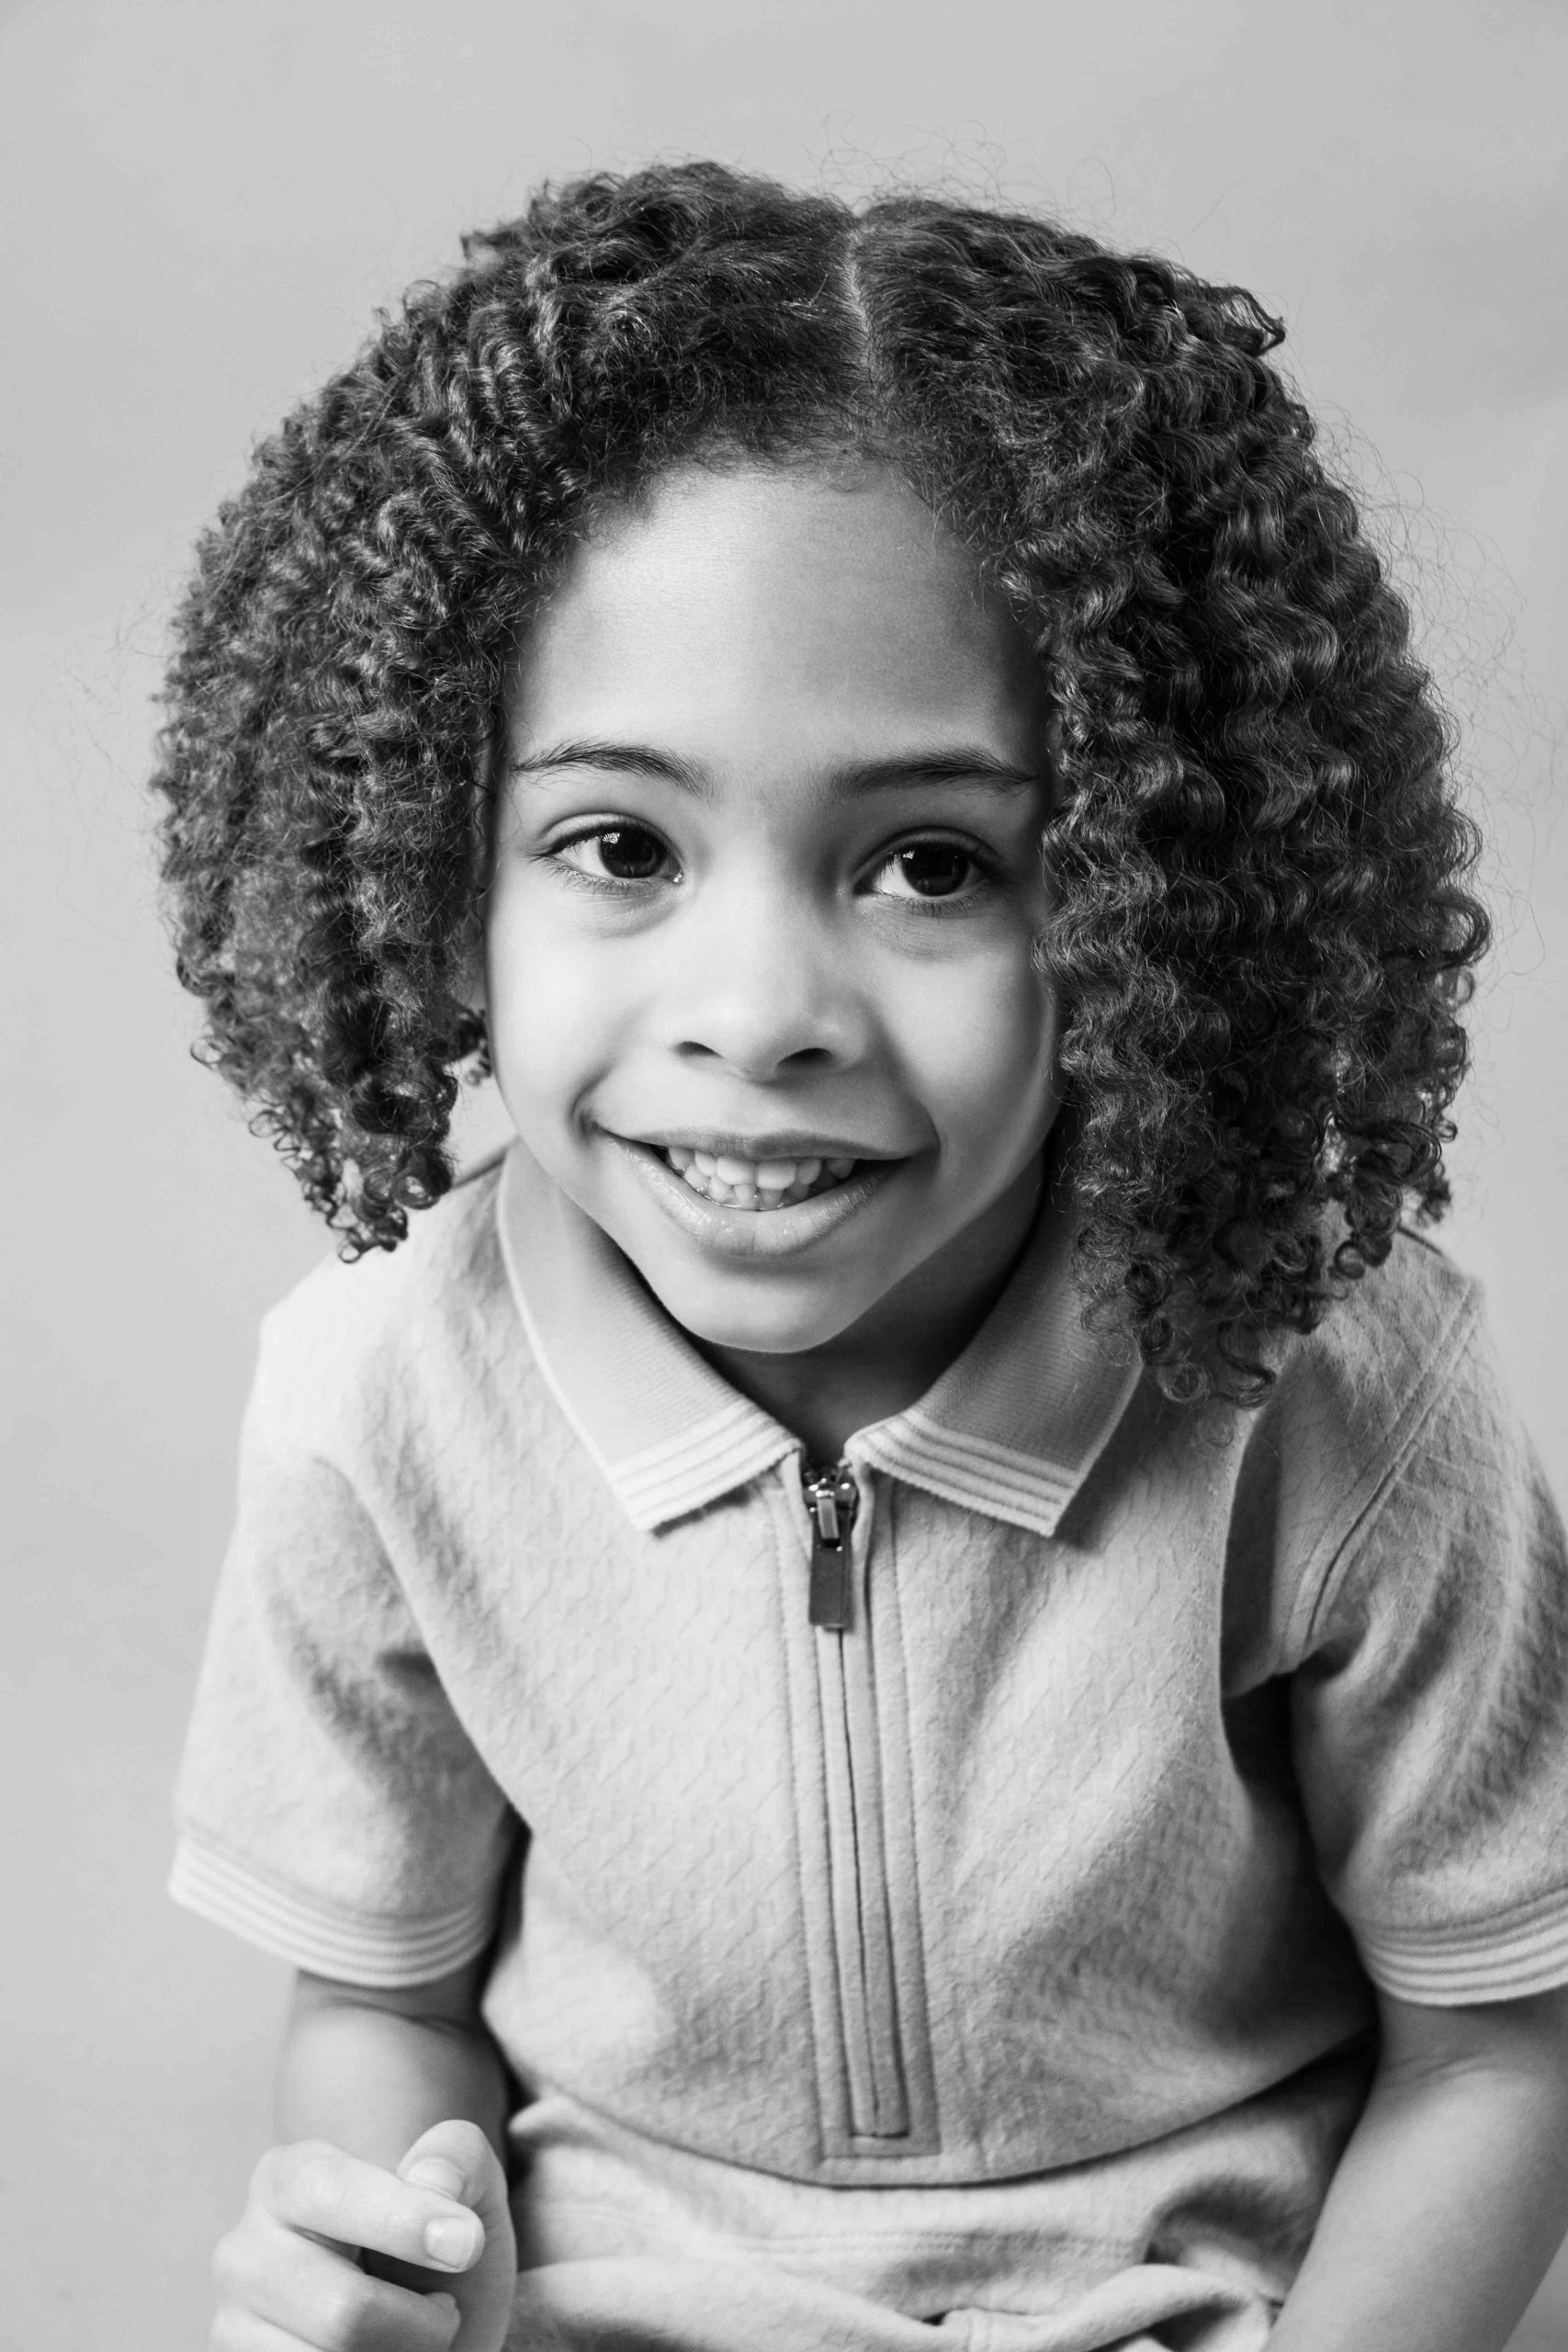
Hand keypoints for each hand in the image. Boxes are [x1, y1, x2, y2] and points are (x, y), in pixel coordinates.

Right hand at [211, 2118, 516, 2350]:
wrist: (416, 2326)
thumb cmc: (433, 2247)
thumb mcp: (464, 2187)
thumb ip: (455, 2158)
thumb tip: (431, 2183)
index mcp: (289, 2178)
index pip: (336, 2196)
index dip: (406, 2223)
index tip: (466, 2245)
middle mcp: (244, 2252)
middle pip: (346, 2311)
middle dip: (423, 2324)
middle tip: (443, 2310)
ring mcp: (233, 2326)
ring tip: (404, 2336)